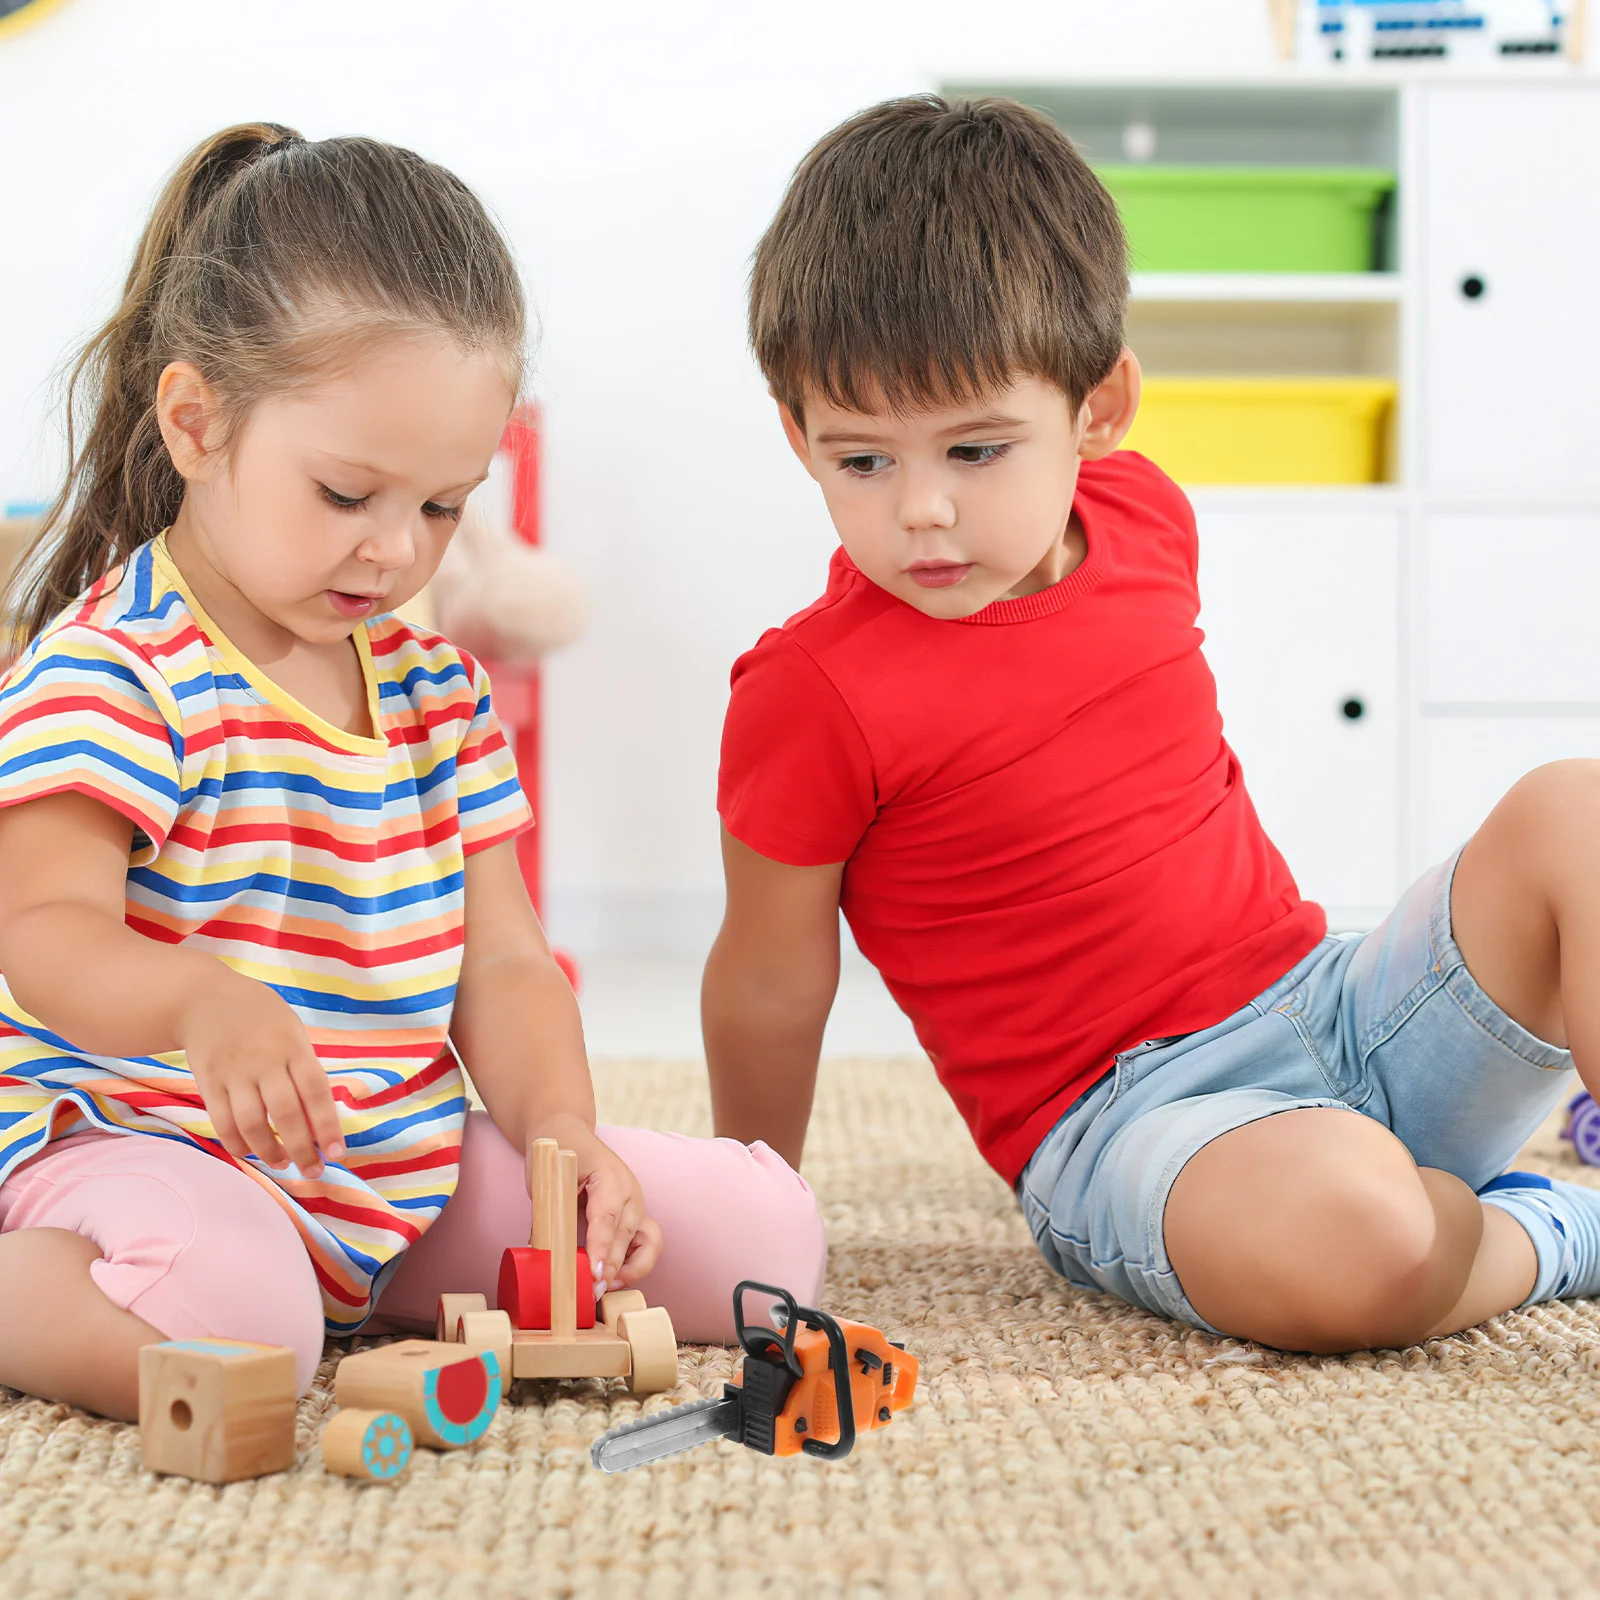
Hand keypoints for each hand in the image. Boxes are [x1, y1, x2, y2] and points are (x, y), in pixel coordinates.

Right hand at [176, 969, 344, 1178]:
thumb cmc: (260, 1016)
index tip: (338, 1153)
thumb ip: (304, 1068)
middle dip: (303, 1149)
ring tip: (284, 1164)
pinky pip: (223, 1122)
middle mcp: (264, 1062)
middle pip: (286, 1114)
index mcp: (293, 1047)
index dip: (328, 1126)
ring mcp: (233, 1074)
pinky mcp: (208, 1083)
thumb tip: (321, 1117)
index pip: (316, 1092)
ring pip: (251, 1124)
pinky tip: (252, 1152)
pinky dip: (238, 1144)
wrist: (203, 997)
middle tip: (314, 1171)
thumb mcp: (291, 1031)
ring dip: (270, 1151)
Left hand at [536, 1120, 662, 1293]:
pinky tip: (616, 1279)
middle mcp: (630, 1190)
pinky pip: (649, 1243)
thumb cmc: (555, 1154)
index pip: (607, 1216)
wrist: (567, 1133)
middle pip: (627, 1234)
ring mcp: (637, 1204)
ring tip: (608, 1288)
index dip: (602, 1247)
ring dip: (632, 1269)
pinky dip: (637, 1265)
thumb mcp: (546, 1181)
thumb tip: (544, 1256)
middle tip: (590, 1292)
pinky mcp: (636, 1216)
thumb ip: (548, 1217)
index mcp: (608, 1175)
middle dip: (611, 1267)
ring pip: (649, 1241)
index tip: (594, 1272)